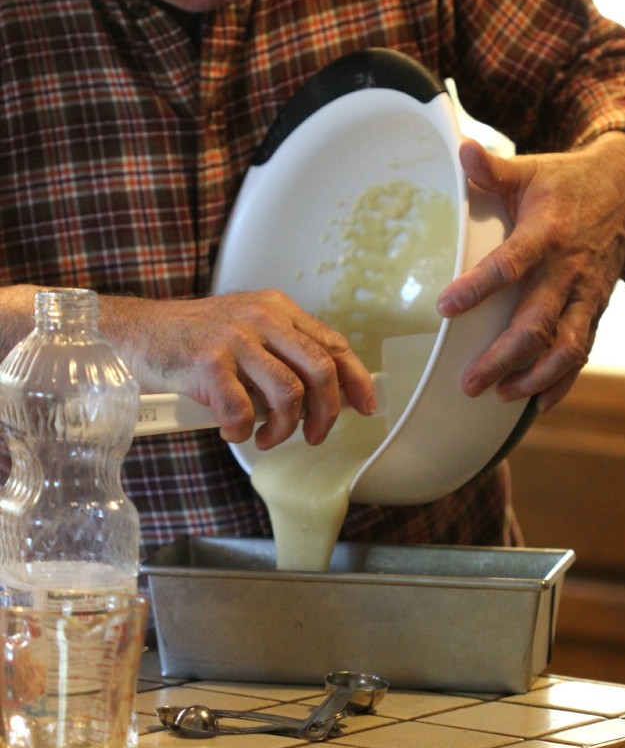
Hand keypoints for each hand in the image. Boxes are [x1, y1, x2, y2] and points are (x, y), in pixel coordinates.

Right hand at [100, 289, 375, 448]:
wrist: (136, 333)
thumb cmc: (193, 341)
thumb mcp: (246, 332)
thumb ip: (283, 354)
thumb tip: (327, 395)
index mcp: (277, 310)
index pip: (334, 343)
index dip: (356, 379)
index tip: (366, 406)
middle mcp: (261, 319)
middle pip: (320, 369)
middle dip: (326, 412)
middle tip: (314, 436)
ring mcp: (234, 338)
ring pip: (288, 393)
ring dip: (284, 427)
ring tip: (267, 437)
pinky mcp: (207, 362)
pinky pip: (242, 410)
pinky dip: (242, 430)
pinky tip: (231, 430)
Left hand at [437, 133, 624, 411]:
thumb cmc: (567, 183)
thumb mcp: (531, 169)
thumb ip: (492, 168)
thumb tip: (462, 148)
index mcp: (547, 233)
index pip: (511, 265)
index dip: (479, 288)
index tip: (445, 308)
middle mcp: (569, 270)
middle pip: (538, 323)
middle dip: (503, 358)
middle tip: (469, 383)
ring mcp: (586, 294)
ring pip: (566, 347)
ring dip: (534, 378)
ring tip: (500, 397)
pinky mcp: (596, 309)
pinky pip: (583, 352)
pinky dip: (562, 381)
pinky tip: (537, 403)